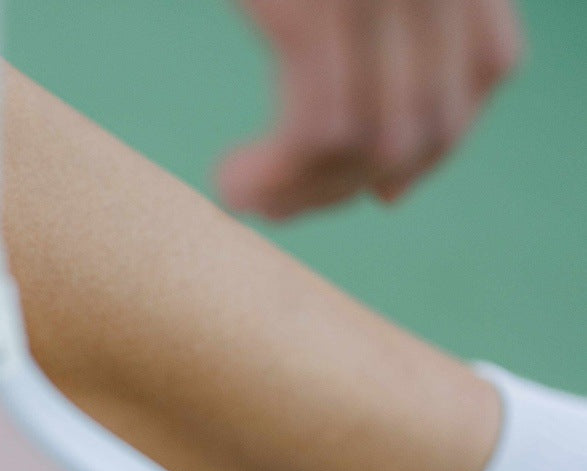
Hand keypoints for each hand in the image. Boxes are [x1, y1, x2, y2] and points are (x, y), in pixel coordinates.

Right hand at [218, 0, 523, 217]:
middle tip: (289, 200)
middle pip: (430, 126)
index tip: (379, 190)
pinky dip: (274, 181)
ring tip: (254, 195)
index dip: (437, 144)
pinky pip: (317, 135)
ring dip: (308, 197)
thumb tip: (385, 150)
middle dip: (359, 186)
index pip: (488, 69)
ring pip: (375, 147)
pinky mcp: (315, 12)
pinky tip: (231, 183)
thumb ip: (387, 1)